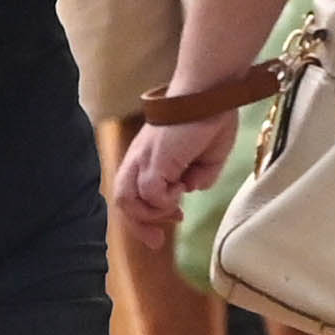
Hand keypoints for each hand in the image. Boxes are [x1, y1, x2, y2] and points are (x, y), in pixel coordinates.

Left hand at [111, 112, 228, 233]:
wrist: (210, 94)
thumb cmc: (211, 118)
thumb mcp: (207, 158)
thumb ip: (198, 176)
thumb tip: (191, 188)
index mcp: (148, 157)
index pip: (133, 194)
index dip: (146, 216)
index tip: (174, 221)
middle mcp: (139, 159)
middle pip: (123, 201)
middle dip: (139, 226)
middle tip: (159, 239)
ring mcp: (142, 159)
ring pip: (129, 201)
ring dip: (153, 214)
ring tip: (177, 209)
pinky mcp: (152, 161)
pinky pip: (150, 194)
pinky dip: (165, 201)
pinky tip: (182, 189)